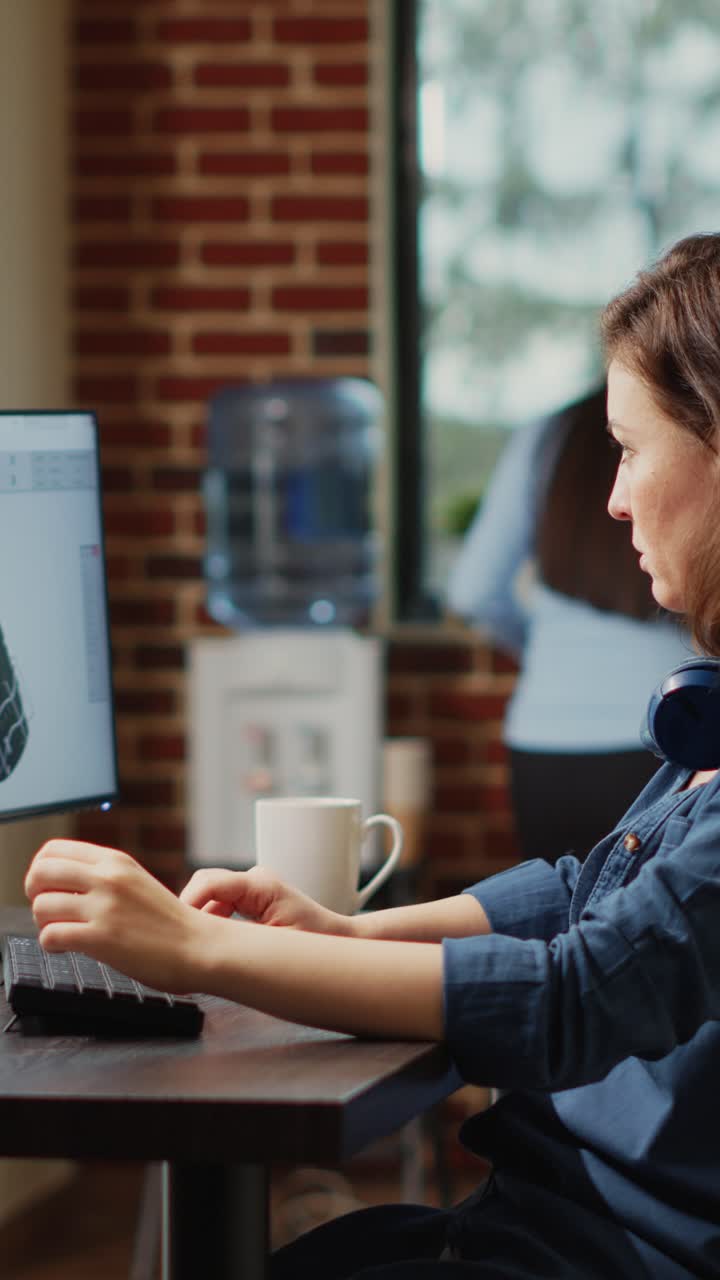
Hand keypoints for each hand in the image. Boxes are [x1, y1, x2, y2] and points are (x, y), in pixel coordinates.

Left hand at [25, 839, 213, 992]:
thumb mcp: (136, 882)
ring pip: (41, 905)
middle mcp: (108, 878)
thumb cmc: (169, 922)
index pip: (53, 850)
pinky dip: (51, 944)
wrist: (198, 947)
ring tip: (61, 931)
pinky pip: (51, 936)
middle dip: (35, 894)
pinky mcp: (102, 937)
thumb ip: (103, 876)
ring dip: (44, 923)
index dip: (41, 870)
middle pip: (40, 872)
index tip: (48, 888)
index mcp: (115, 860)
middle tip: (49, 910)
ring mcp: (105, 906)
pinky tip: (67, 947)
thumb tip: (61, 884)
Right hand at [179, 865, 352, 935]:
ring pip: (208, 896)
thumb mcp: (273, 945)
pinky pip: (219, 905)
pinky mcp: (250, 898)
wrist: (339, 940)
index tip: (176, 930)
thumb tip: (203, 942)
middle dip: (188, 912)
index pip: (209, 882)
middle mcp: (254, 879)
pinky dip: (211, 923)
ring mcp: (252, 887)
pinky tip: (212, 946)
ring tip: (195, 949)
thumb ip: (235, 940)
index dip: (187, 904)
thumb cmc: (314, 942)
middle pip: (204, 885)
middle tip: (180, 944)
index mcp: (260, 884)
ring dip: (200, 920)